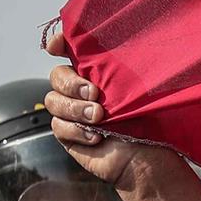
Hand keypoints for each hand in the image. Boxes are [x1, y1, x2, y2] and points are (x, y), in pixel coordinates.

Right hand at [44, 27, 177, 188]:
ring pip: (54, 101)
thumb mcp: (136, 88)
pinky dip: (76, 130)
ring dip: (75, 109)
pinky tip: (96, 136)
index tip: (56, 46)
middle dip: (72, 84)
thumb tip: (103, 44)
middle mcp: (81, 89)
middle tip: (94, 94)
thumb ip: (115, 68)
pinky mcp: (67, 133)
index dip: (59, 43)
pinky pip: (58, 126)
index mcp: (96, 71)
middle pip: (57, 75)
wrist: (146, 157)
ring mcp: (72, 111)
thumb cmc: (147, 121)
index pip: (70, 49)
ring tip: (99, 118)